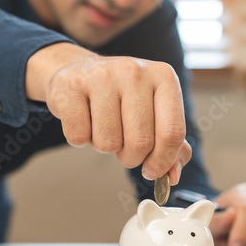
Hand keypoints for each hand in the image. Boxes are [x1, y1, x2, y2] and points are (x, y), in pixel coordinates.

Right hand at [25, 43, 191, 183]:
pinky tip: (84, 121)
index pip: (172, 132)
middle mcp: (135, 72)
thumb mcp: (154, 111)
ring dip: (105, 147)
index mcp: (164, 77)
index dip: (163, 161)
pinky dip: (80, 139)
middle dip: (132, 158)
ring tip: (103, 126)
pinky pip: (79, 136)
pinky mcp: (71, 85)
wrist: (79, 70)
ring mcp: (102, 76)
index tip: (152, 171)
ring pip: (109, 143)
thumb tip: (173, 174)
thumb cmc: (121, 96)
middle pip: (141, 142)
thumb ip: (170, 142)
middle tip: (124, 147)